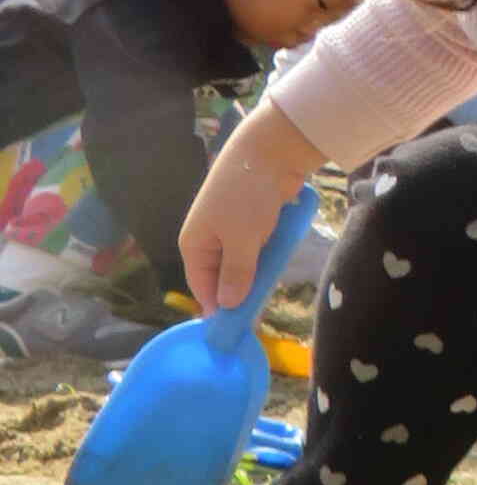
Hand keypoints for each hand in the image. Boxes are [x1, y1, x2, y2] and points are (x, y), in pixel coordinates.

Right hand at [182, 106, 317, 311]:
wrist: (270, 152)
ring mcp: (231, 232)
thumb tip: (226, 306)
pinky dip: (265, 260)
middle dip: (238, 296)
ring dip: (255, 277)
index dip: (217, 310)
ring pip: (242, 267)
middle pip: (222, 279)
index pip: (201, 288)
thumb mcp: (241, 240)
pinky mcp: (252, 224)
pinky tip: (275, 271)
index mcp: (194, 245)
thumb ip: (235, 274)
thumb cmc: (247, 197)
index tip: (234, 332)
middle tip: (257, 319)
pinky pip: (256, 252)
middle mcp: (208, 241)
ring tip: (267, 297)